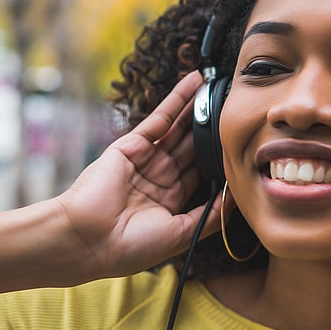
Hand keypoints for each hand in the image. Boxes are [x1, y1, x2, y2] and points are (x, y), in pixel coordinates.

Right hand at [54, 72, 219, 278]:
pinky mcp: (131, 144)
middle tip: (235, 107)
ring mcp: (145, 159)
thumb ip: (210, 217)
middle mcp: (158, 177)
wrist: (88, 241)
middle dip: (212, 129)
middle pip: (192, 147)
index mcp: (169, 201)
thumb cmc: (131, 247)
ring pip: (179, 129)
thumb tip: (236, 200)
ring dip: (198, 108)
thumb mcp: (181, 235)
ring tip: (220, 87)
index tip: (241, 142)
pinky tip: (194, 83)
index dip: (220, 158)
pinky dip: (177, 99)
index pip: (201, 173)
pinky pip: (160, 118)